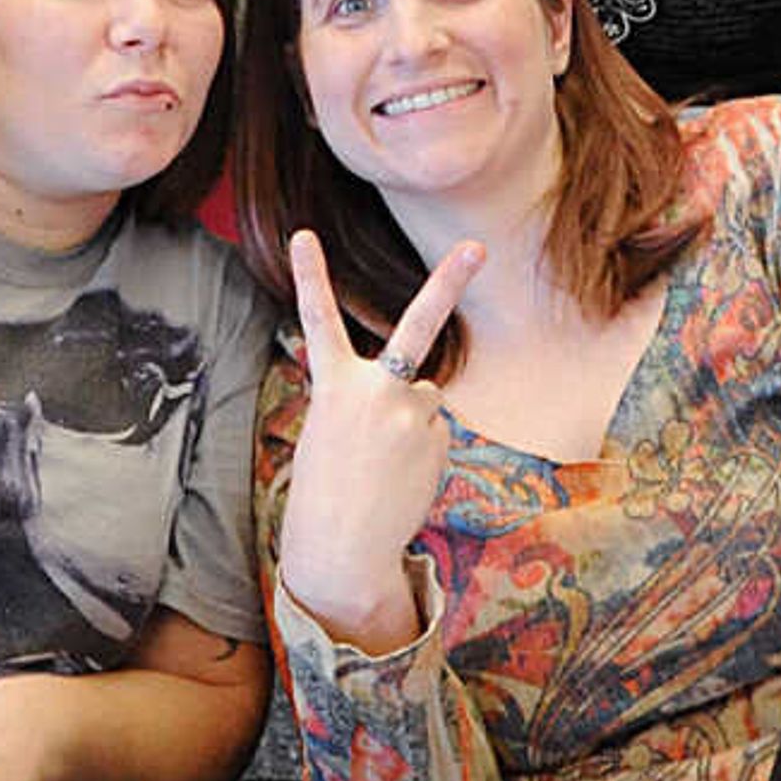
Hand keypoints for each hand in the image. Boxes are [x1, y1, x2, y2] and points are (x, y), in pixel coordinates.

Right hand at [273, 228, 482, 652]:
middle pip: (418, 324)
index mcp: (333, 387)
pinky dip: (422, 450)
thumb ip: (375, 398)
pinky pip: (434, 431)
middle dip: (449, 280)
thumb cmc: (330, 486)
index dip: (310, 276)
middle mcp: (376, 391)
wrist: (342, 547)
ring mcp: (411, 414)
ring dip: (411, 425)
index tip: (302, 233)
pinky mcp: (437, 438)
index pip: (317, 322)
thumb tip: (429, 392)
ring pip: (424, 399)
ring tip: (385, 464)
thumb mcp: (334, 430)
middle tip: (477, 246)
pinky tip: (402, 477)